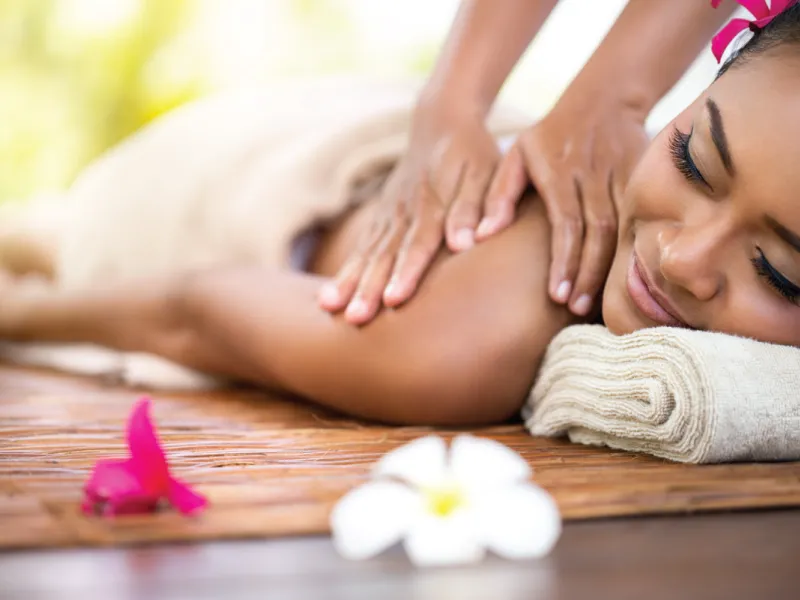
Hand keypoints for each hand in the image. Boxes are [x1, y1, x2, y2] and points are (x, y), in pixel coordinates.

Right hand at [318, 98, 499, 324]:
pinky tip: (330, 298)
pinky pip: (360, 248)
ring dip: (349, 283)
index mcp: (431, 204)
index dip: (407, 272)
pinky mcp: (380, 217)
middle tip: (356, 318)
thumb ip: (476, 207)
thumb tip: (467, 243)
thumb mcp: (486, 173)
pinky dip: (345, 272)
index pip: (419, 244)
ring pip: (366, 253)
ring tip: (329, 309)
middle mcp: (403, 212)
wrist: (441, 122)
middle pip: (384, 255)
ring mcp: (387, 214)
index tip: (394, 300)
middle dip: (369, 288)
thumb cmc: (473, 153)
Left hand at [474, 96, 649, 316]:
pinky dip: (633, 253)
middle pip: (597, 231)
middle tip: (576, 308)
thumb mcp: (517, 155)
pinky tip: (624, 282)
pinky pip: (641, 221)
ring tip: (596, 306)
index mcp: (559, 170)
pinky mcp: (643, 179)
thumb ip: (499, 194)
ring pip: (622, 229)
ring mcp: (622, 176)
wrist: (605, 98)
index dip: (564, 260)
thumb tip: (482, 235)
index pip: (564, 222)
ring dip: (610, 269)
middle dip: (588, 273)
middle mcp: (592, 175)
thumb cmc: (550, 135)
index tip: (558, 295)